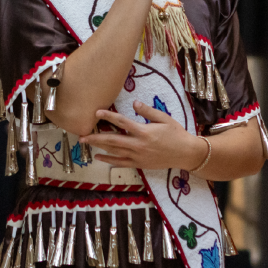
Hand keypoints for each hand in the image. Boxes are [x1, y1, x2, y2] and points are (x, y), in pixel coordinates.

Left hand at [80, 101, 207, 170]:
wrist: (185, 153)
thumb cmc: (176, 134)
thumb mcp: (164, 119)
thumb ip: (148, 111)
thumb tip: (134, 103)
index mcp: (144, 132)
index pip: (122, 122)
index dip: (108, 117)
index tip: (96, 113)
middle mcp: (138, 145)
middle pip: (112, 140)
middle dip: (96, 137)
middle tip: (82, 135)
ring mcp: (138, 156)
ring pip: (114, 152)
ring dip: (99, 148)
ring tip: (87, 143)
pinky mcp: (139, 164)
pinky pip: (121, 163)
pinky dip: (109, 160)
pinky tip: (99, 158)